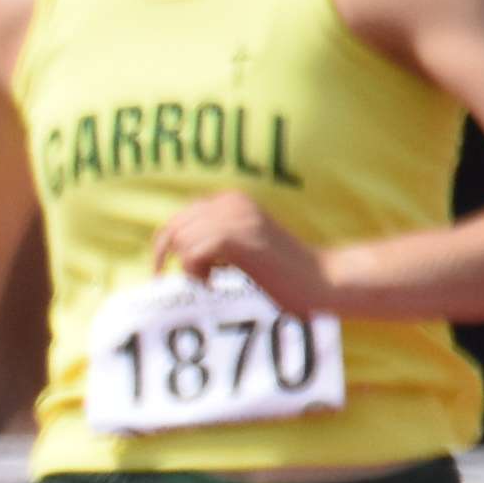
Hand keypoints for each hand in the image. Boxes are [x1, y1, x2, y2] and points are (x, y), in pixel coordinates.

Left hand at [151, 190, 330, 311]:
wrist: (323, 279)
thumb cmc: (283, 271)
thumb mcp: (244, 244)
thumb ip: (214, 237)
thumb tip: (170, 248)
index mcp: (231, 200)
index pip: (179, 218)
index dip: (164, 245)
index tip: (161, 270)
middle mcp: (231, 203)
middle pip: (174, 229)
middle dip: (169, 257)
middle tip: (184, 281)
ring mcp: (235, 219)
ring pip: (182, 242)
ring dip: (191, 268)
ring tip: (216, 280)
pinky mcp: (239, 239)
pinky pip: (193, 253)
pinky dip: (197, 272)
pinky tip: (218, 281)